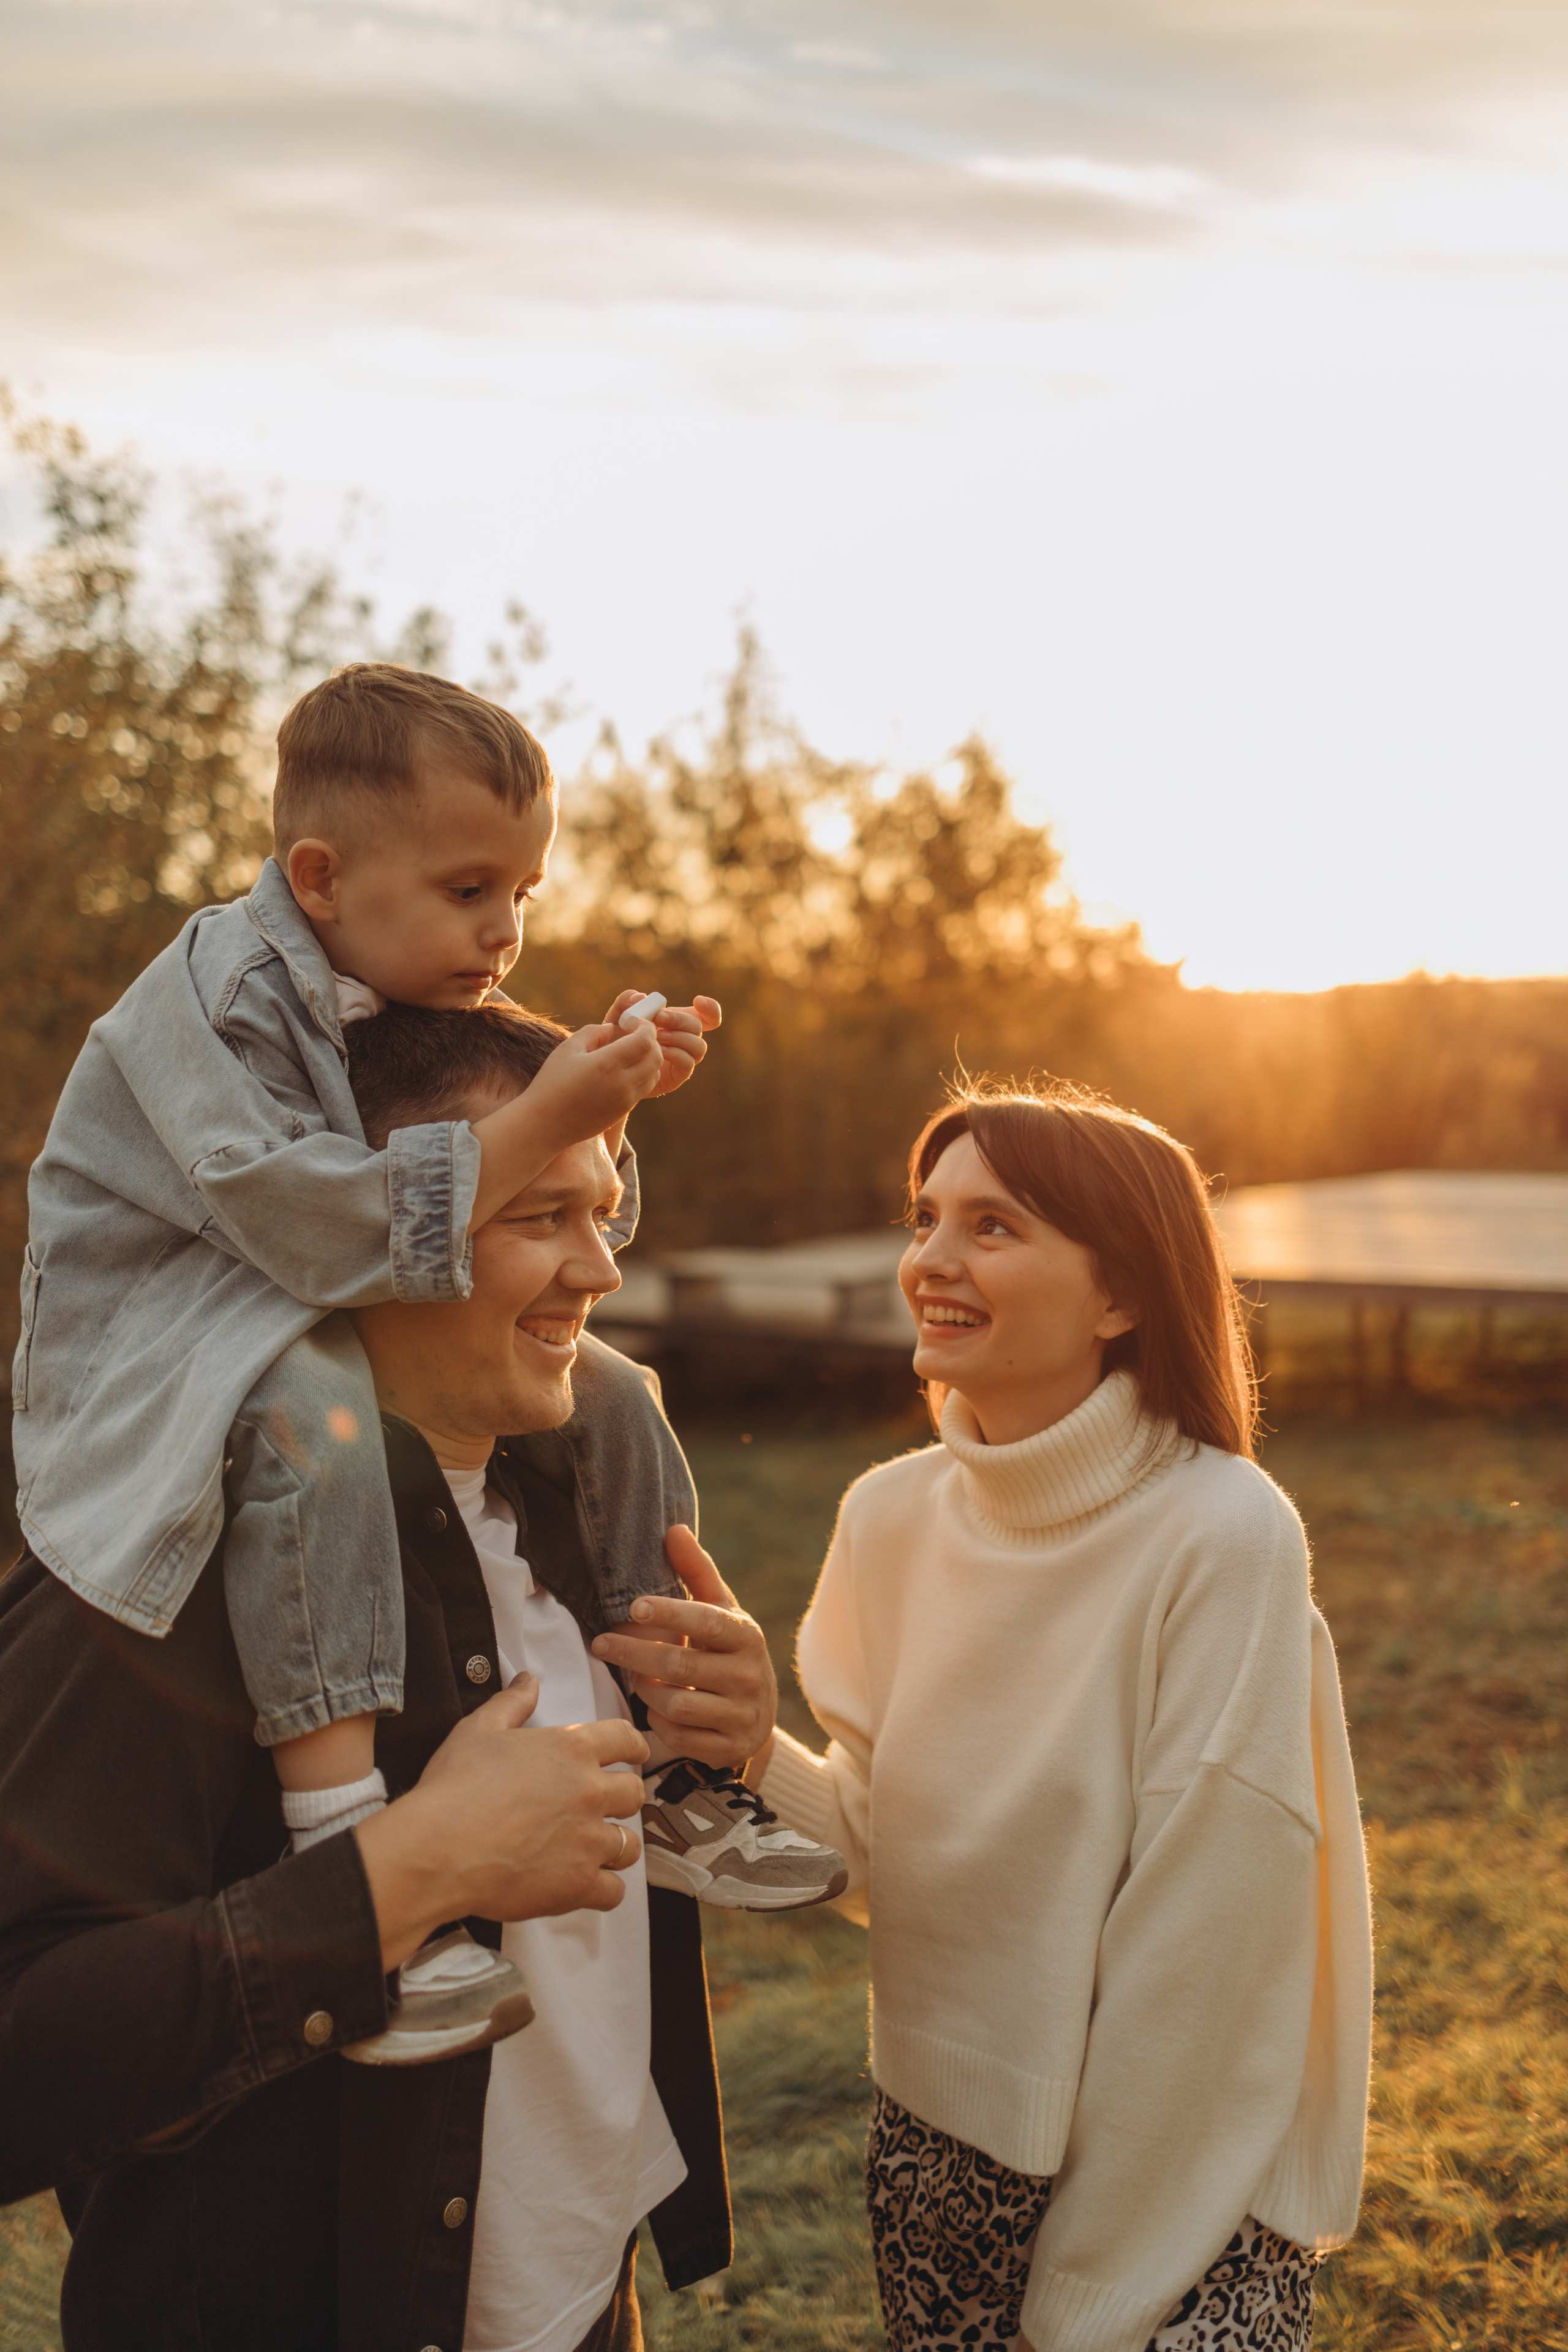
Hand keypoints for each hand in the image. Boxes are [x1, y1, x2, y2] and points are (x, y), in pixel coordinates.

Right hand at [354, 1675, 647, 1969]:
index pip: (626, 1738)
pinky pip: (614, 1892)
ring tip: (593, 1850)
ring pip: (630, 1845)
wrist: (437, 1849)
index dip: (633, 1746)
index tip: (635, 1754)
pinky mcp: (578, 1883)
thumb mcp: (479, 1730)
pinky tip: (583, 1884)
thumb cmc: (454, 1789)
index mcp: (571, 1748)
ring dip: (615, 1846)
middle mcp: (589, 1791)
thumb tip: (528, 1681)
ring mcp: (588, 1840)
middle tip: (602, 1807)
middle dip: (622, 1799)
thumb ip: (511, 1703)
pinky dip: (602, 1890)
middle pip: (634, 1793)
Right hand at [468, 1023, 662, 1230]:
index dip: (646, 1027)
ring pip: (654, 1075)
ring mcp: (625, 1100)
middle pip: (656, 1057)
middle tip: (637, 1034)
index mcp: (608, 1064)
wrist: (545, 1124)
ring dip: (649, 1059)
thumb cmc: (552, 1083)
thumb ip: (593, 1032)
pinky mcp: (622, 1112)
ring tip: (631, 1052)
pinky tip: (623, 1070)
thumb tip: (612, 1028)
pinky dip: (642, 1075)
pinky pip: (642, 1089)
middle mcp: (622, 1083)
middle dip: (652, 1041)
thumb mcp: (568, 1049)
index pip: (645, 1041)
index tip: (634, 1021)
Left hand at [591, 1524, 775, 1768]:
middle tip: (601, 1642)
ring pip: (676, 1704)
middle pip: (679, 1666)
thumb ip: (696, 1572)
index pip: (705, 1621)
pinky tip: (653, 1710)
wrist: (759, 1712)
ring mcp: (741, 1715)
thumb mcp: (720, 1611)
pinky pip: (680, 1738)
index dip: (669, 1613)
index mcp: (746, 1636)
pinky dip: (658, 1724)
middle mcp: (749, 1676)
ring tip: (635, 1677)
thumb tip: (673, 1529)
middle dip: (634, 1653)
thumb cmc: (727, 1650)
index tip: (633, 1606)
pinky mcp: (730, 1749)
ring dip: (645, 1690)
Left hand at [600, 991, 721, 1099]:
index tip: (697, 1000)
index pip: (708, 1016)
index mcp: (678, 1022)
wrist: (609, 1066)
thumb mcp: (617, 1016)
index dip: (710, 1008)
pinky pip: (688, 1063)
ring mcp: (683, 1057)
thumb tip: (641, 997)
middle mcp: (685, 1039)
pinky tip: (659, 1051)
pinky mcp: (678, 1075)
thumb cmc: (616, 1039)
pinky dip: (676, 1054)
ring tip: (657, 1037)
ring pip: (699, 1046)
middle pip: (699, 1026)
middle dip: (680, 1020)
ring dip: (679, 1037)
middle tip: (659, 1018)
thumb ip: (626, 1001)